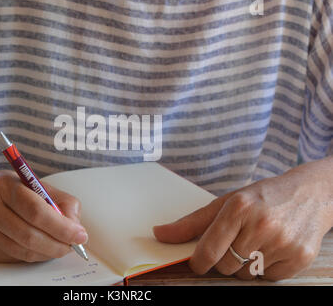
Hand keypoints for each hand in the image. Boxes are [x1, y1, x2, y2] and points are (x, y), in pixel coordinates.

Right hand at [0, 170, 87, 262]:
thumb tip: (75, 227)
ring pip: (24, 251)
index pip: (36, 211)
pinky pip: (16, 258)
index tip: (79, 234)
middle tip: (74, 245)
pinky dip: (35, 255)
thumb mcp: (36, 184)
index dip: (61, 226)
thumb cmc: (9, 189)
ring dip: (49, 252)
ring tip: (61, 245)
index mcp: (4, 186)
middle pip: (29, 235)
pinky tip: (41, 246)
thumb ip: (61, 201)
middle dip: (58, 244)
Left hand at [153, 160, 332, 280]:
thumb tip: (159, 234)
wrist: (312, 194)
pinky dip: (264, 268)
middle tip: (235, 243)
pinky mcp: (300, 258)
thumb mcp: (227, 202)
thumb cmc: (263, 197)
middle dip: (223, 260)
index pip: (209, 250)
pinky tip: (272, 247)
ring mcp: (283, 243)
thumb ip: (192, 222)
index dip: (198, 262)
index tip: (197, 263)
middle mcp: (261, 225)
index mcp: (239, 208)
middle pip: (226, 266)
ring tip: (255, 241)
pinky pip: (267, 278)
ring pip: (245, 274)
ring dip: (244, 265)